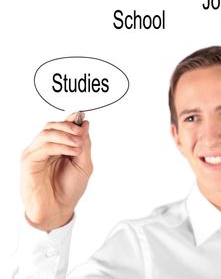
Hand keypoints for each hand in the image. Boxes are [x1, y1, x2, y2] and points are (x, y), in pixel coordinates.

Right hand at [20, 112, 91, 231]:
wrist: (58, 209)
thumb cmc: (69, 189)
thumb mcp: (84, 164)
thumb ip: (84, 144)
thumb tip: (85, 124)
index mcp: (58, 147)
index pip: (62, 126)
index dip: (72, 119)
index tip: (82, 117)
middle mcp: (45, 148)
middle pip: (52, 126)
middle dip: (68, 126)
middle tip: (81, 133)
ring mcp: (35, 154)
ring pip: (47, 133)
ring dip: (65, 135)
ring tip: (78, 145)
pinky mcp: (29, 162)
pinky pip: (42, 147)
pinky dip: (59, 145)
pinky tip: (71, 151)